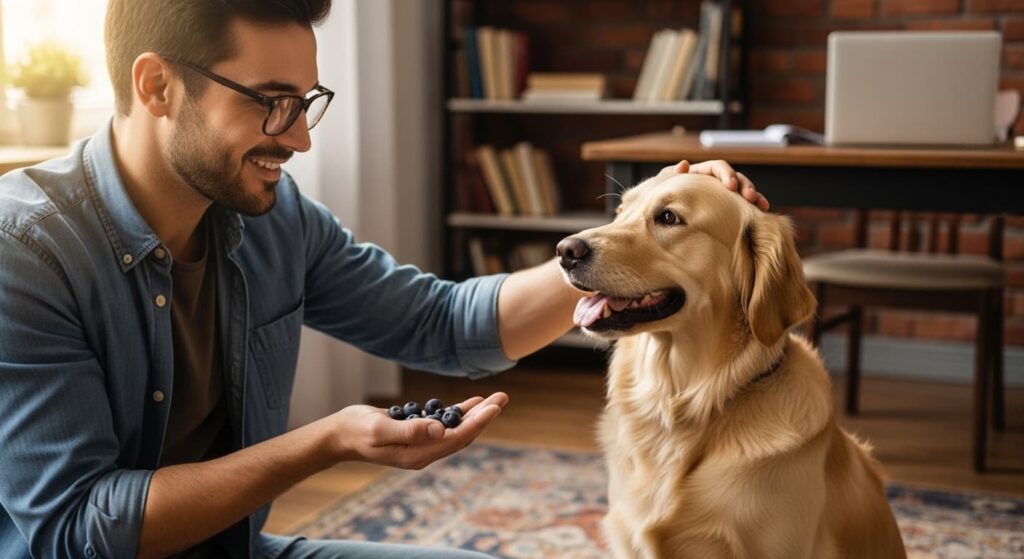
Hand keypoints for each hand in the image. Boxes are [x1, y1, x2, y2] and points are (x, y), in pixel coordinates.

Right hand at [329, 392, 508, 469]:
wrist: (339, 435)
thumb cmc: (355, 431)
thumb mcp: (379, 429)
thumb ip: (409, 430)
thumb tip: (440, 429)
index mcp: (417, 455)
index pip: (456, 439)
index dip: (478, 422)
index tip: (494, 407)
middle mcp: (423, 452)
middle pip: (462, 435)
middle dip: (484, 417)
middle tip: (502, 397)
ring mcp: (421, 444)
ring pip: (456, 429)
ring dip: (476, 414)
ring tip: (495, 398)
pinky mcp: (417, 434)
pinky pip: (444, 424)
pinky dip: (459, 413)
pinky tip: (472, 403)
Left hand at [662, 159, 768, 210]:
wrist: (656, 219)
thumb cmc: (658, 199)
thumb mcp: (662, 186)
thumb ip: (670, 175)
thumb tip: (684, 164)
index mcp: (699, 173)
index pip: (718, 167)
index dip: (727, 173)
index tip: (731, 186)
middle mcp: (712, 183)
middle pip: (735, 177)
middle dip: (745, 185)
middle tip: (750, 197)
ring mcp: (719, 196)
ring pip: (742, 191)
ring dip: (754, 196)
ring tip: (762, 205)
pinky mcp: (724, 209)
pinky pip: (741, 206)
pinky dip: (752, 208)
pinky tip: (762, 214)